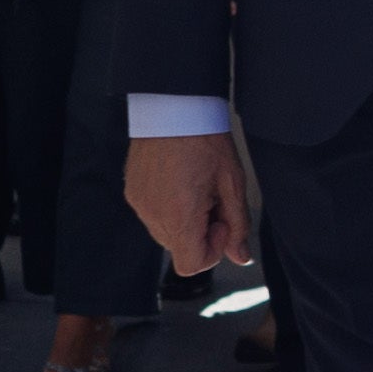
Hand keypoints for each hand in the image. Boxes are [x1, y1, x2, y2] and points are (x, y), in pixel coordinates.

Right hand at [126, 131, 253, 269]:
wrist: (173, 106)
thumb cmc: (205, 139)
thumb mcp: (232, 183)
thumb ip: (237, 225)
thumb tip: (240, 257)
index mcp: (179, 216)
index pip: (191, 265)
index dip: (212, 252)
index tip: (221, 224)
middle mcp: (153, 215)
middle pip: (179, 249)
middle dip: (200, 233)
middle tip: (212, 200)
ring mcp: (139, 204)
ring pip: (166, 233)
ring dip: (184, 221)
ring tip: (195, 188)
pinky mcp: (132, 192)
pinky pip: (153, 215)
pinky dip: (168, 208)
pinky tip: (180, 182)